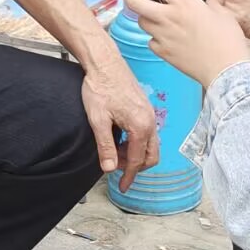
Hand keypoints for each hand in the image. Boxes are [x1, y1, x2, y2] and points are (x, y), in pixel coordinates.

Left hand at [81, 52, 160, 192]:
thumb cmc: (101, 87)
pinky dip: (134, 142)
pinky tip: (118, 137)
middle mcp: (150, 121)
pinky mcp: (144, 109)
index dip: (128, 176)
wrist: (105, 63)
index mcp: (140, 126)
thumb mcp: (99, 120)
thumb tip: (109, 168)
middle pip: (150, 156)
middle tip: (115, 167)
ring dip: (133, 154)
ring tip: (113, 151)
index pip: (137, 161)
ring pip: (149, 145)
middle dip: (134, 166)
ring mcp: (149, 114)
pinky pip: (146, 133)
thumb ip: (105, 146)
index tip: (123, 187)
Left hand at [120, 0, 249, 89]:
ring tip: (155, 14)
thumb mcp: (223, 14)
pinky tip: (167, 37)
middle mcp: (168, 17)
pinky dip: (155, 36)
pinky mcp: (162, 53)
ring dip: (144, 15)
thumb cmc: (228, 41)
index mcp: (183, 1)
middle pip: (133, 2)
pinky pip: (151, 40)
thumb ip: (213, 3)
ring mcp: (162, 36)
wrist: (226, 71)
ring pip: (141, 21)